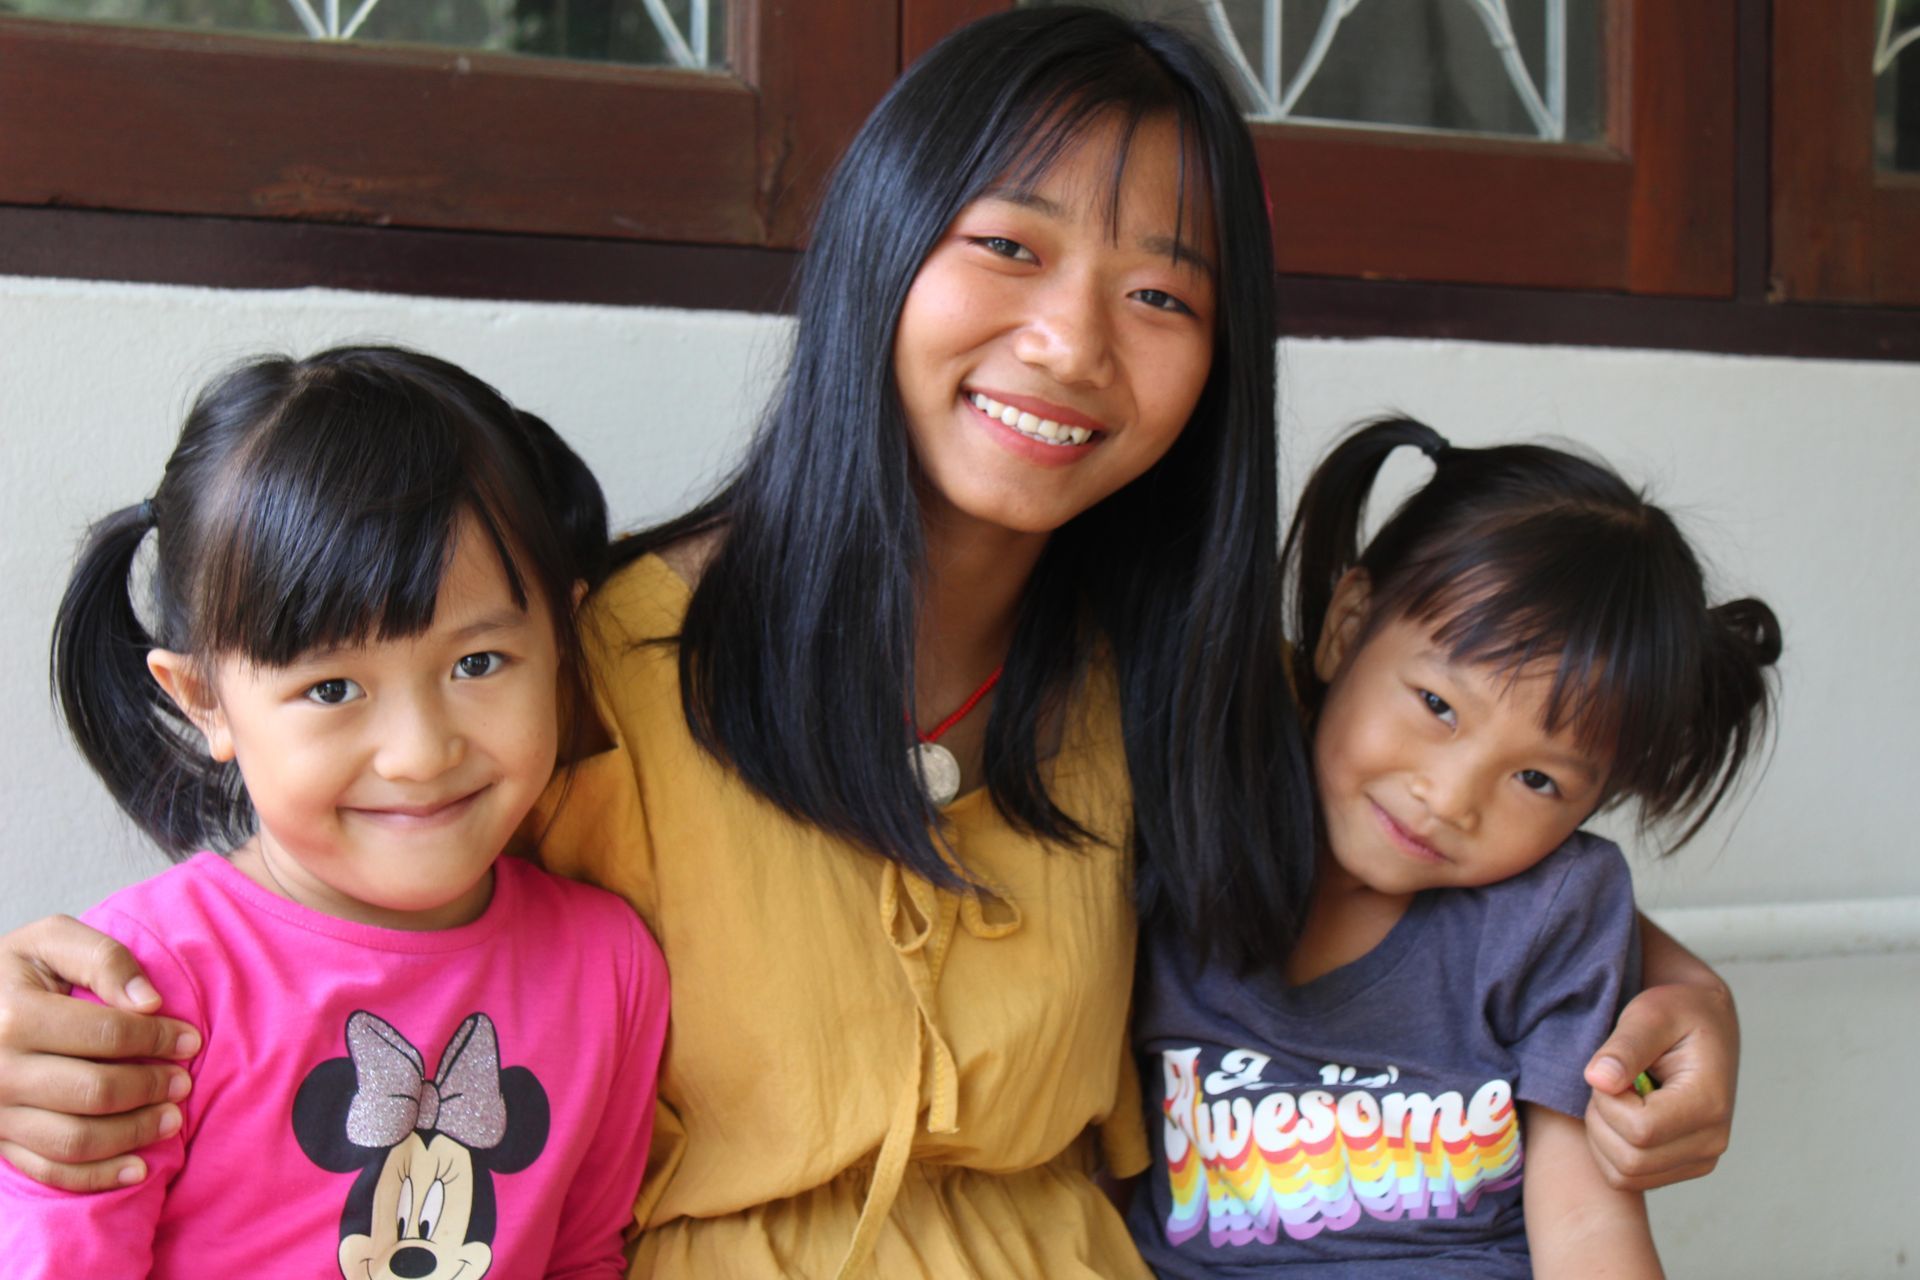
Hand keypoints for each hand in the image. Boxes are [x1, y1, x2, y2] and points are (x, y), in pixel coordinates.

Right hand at [0, 915, 200, 1190]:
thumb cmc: (18, 973)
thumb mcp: (51, 941)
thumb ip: (103, 959)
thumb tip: (149, 1002)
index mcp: (14, 1016)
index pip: (106, 1035)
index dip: (158, 1040)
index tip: (190, 1041)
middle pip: (94, 1092)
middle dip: (151, 1089)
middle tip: (183, 1083)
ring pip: (74, 1140)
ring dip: (133, 1133)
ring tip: (172, 1119)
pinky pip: (49, 1170)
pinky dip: (96, 1176)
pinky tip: (137, 1167)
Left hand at [1582, 976, 1737, 1190]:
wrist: (1704, 1023)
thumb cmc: (1677, 1012)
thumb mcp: (1650, 1013)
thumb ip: (1625, 1046)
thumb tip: (1598, 1080)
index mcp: (1708, 1104)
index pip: (1640, 1131)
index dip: (1608, 1102)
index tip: (1610, 1069)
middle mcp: (1711, 1142)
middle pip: (1630, 1161)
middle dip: (1600, 1120)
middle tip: (1609, 1082)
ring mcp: (1700, 1160)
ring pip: (1625, 1175)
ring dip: (1602, 1136)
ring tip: (1617, 1095)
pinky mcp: (1682, 1166)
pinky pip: (1627, 1178)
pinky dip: (1608, 1149)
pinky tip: (1620, 1112)